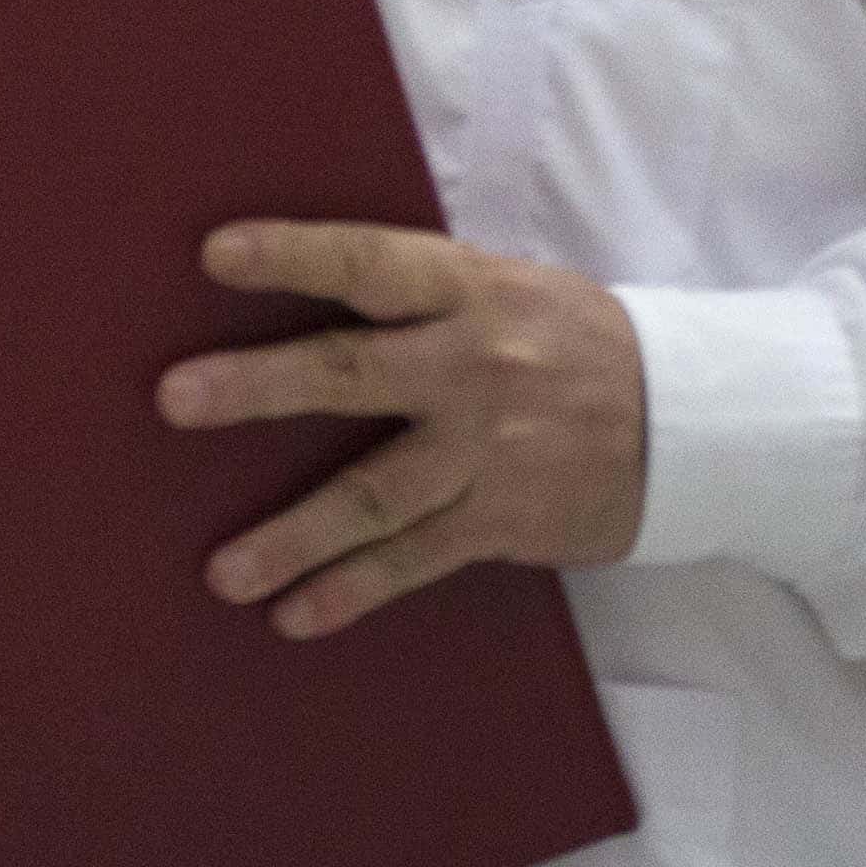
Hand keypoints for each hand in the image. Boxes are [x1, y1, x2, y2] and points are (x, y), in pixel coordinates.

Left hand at [157, 219, 646, 638]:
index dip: (294, 255)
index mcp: (467, 290)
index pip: (369, 263)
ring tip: (222, 572)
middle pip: (353, 375)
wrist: (690, 422)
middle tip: (174, 398)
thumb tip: (293, 273)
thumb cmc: (565, 339)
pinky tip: (295, 614)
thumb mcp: (504, 285)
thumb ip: (414, 290)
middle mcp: (472, 367)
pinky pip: (415, 559)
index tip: (215, 252)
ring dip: (294, 536)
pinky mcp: (503, 519)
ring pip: (375, 494)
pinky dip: (353, 590)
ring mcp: (488, 450)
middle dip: (259, 387)